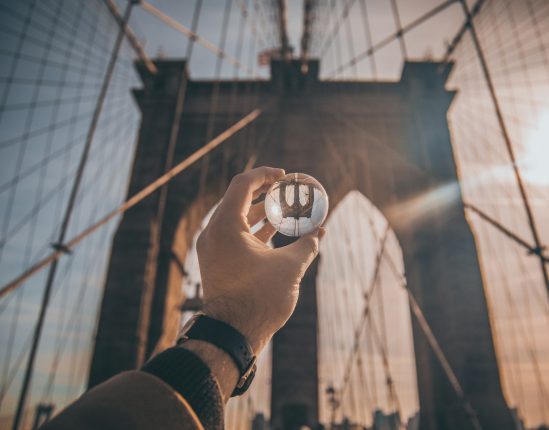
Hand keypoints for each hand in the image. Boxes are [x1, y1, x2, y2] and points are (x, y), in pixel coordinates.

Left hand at [196, 166, 323, 354]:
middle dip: (264, 192)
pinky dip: (253, 230)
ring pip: (236, 219)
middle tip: (285, 189)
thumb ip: (307, 245)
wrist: (233, 334)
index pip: (243, 185)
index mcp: (226, 225)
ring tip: (283, 209)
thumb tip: (321, 232)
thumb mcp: (290, 267)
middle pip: (238, 199)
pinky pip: (234, 236)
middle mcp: (214, 233)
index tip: (284, 176)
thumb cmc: (259, 299)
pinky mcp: (217, 262)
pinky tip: (274, 233)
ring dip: (259, 212)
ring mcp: (213, 248)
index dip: (265, 175)